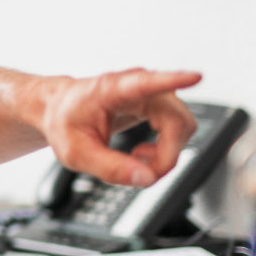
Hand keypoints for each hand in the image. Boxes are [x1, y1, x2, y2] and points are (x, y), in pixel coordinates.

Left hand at [35, 68, 201, 187]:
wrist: (59, 109)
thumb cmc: (65, 122)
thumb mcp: (76, 153)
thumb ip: (110, 167)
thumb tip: (146, 178)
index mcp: (113, 89)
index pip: (147, 82)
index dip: (174, 80)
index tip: (196, 76)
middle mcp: (139, 86)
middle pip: (178, 121)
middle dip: (166, 155)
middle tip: (141, 172)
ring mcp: (152, 94)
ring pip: (183, 127)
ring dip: (166, 154)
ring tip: (136, 159)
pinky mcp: (157, 105)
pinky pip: (177, 130)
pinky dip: (165, 150)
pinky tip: (141, 153)